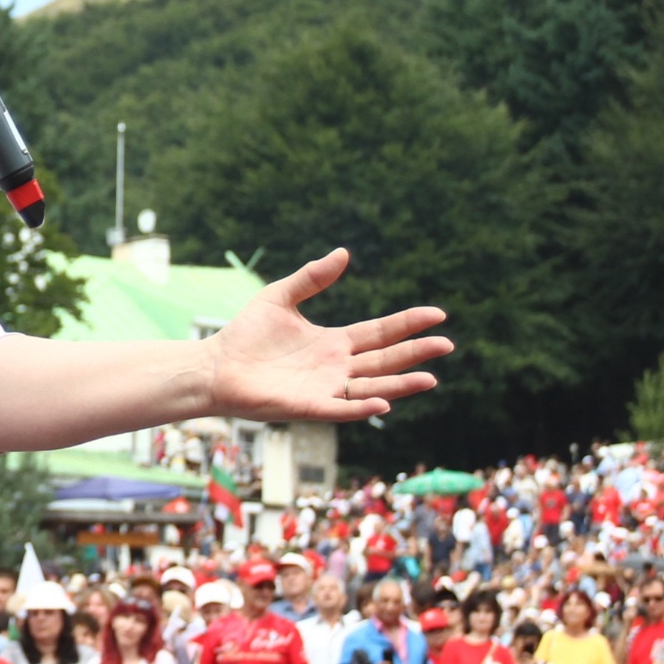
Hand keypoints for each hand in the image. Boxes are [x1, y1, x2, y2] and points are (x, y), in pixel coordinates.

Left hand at [203, 250, 450, 421]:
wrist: (215, 365)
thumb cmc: (246, 334)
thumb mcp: (281, 297)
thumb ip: (312, 277)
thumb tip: (344, 253)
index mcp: (334, 342)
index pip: (380, 333)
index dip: (408, 324)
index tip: (437, 314)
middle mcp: (336, 368)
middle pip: (385, 360)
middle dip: (416, 353)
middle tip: (447, 344)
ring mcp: (325, 389)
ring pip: (372, 388)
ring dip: (401, 385)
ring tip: (431, 378)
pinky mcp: (308, 407)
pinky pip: (341, 409)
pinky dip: (362, 407)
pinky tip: (383, 403)